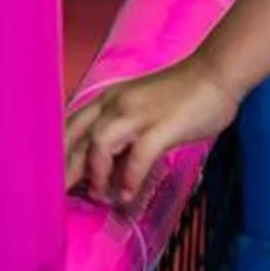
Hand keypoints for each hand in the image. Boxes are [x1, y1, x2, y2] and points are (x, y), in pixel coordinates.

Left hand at [64, 55, 237, 208]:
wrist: (216, 73)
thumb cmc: (184, 93)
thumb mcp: (141, 109)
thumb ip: (124, 133)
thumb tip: (111, 168)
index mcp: (107, 100)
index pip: (68, 128)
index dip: (56, 155)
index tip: (53, 178)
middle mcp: (114, 104)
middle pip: (75, 139)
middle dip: (65, 171)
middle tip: (60, 197)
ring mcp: (137, 114)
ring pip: (98, 145)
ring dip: (94, 174)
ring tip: (99, 196)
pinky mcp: (161, 127)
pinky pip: (137, 157)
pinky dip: (129, 178)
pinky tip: (128, 194)